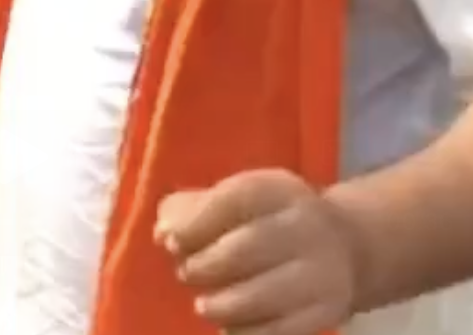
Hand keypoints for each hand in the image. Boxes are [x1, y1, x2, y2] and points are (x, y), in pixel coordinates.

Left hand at [155, 169, 358, 334]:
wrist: (347, 245)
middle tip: (185, 273)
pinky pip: (283, 329)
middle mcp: (305, 225)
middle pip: (250, 246)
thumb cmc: (271, 218)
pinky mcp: (328, 310)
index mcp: (278, 189)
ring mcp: (322, 270)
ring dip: (226, 305)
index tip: (169, 241)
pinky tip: (228, 330)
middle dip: (208, 265)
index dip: (198, 221)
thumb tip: (163, 231)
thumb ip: (195, 209)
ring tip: (204, 305)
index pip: (236, 199)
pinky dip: (249, 333)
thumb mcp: (241, 199)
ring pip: (267, 293)